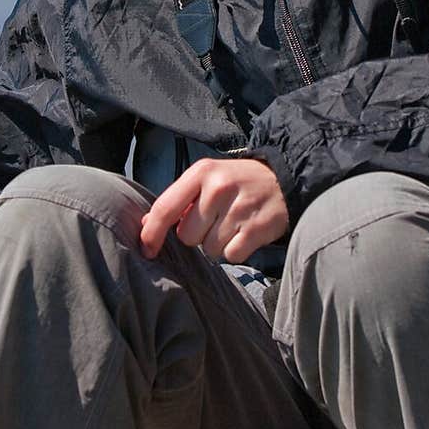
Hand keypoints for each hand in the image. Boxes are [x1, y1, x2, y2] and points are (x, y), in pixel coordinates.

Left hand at [139, 158, 288, 263]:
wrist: (282, 180)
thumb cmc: (236, 182)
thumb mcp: (207, 179)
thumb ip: (178, 200)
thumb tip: (145, 225)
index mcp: (201, 172)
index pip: (165, 208)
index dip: (151, 233)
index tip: (146, 249)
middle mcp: (219, 188)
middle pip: (188, 236)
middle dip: (198, 235)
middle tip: (216, 219)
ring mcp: (240, 208)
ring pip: (210, 249)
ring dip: (219, 243)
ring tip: (234, 223)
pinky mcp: (258, 228)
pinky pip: (232, 256)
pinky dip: (237, 250)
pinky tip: (246, 232)